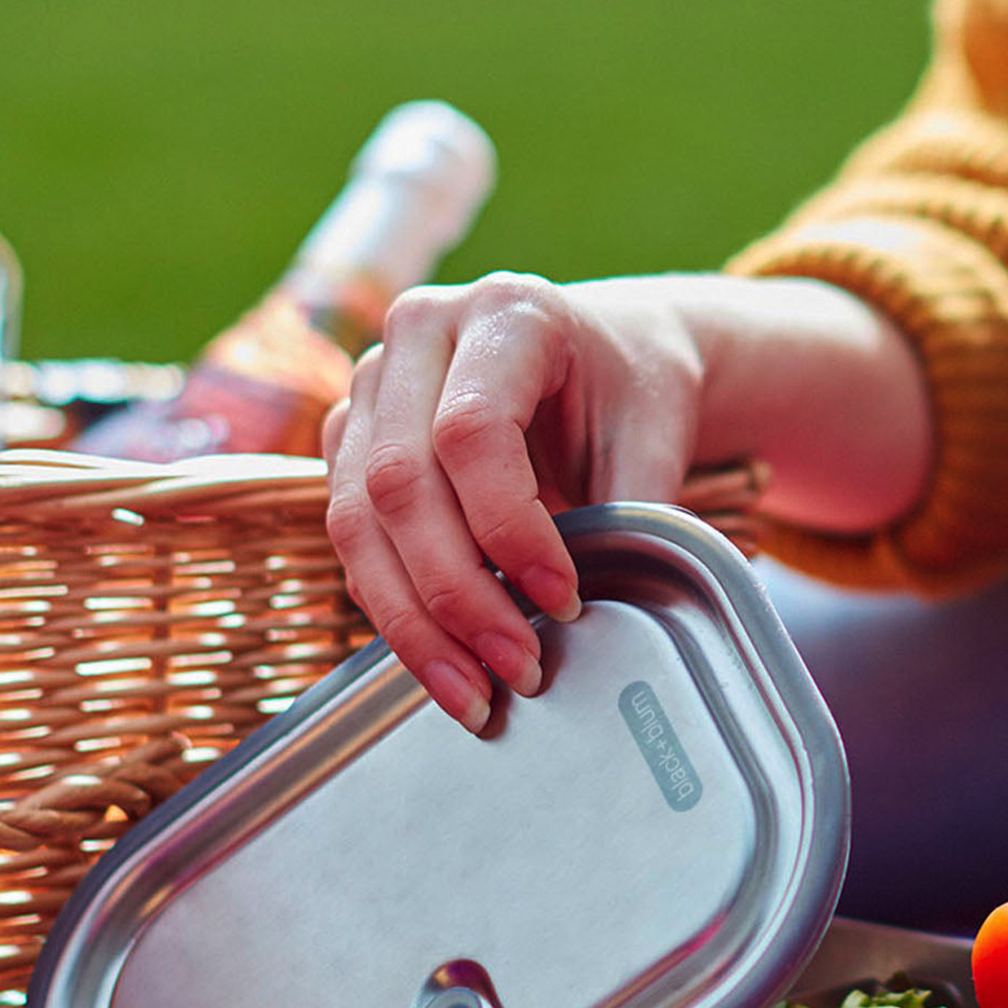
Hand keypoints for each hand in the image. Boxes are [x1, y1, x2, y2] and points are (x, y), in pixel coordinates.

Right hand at [323, 269, 933, 733]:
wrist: (601, 355)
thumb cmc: (632, 387)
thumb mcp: (657, 430)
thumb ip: (637, 508)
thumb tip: (606, 611)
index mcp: (505, 311)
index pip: (472, 431)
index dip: (509, 528)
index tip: (564, 599)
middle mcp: (419, 334)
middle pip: (400, 481)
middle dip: (458, 594)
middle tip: (519, 668)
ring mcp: (371, 386)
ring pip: (357, 519)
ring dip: (414, 622)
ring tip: (475, 695)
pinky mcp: (350, 441)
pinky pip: (351, 539)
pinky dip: (395, 611)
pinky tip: (444, 665)